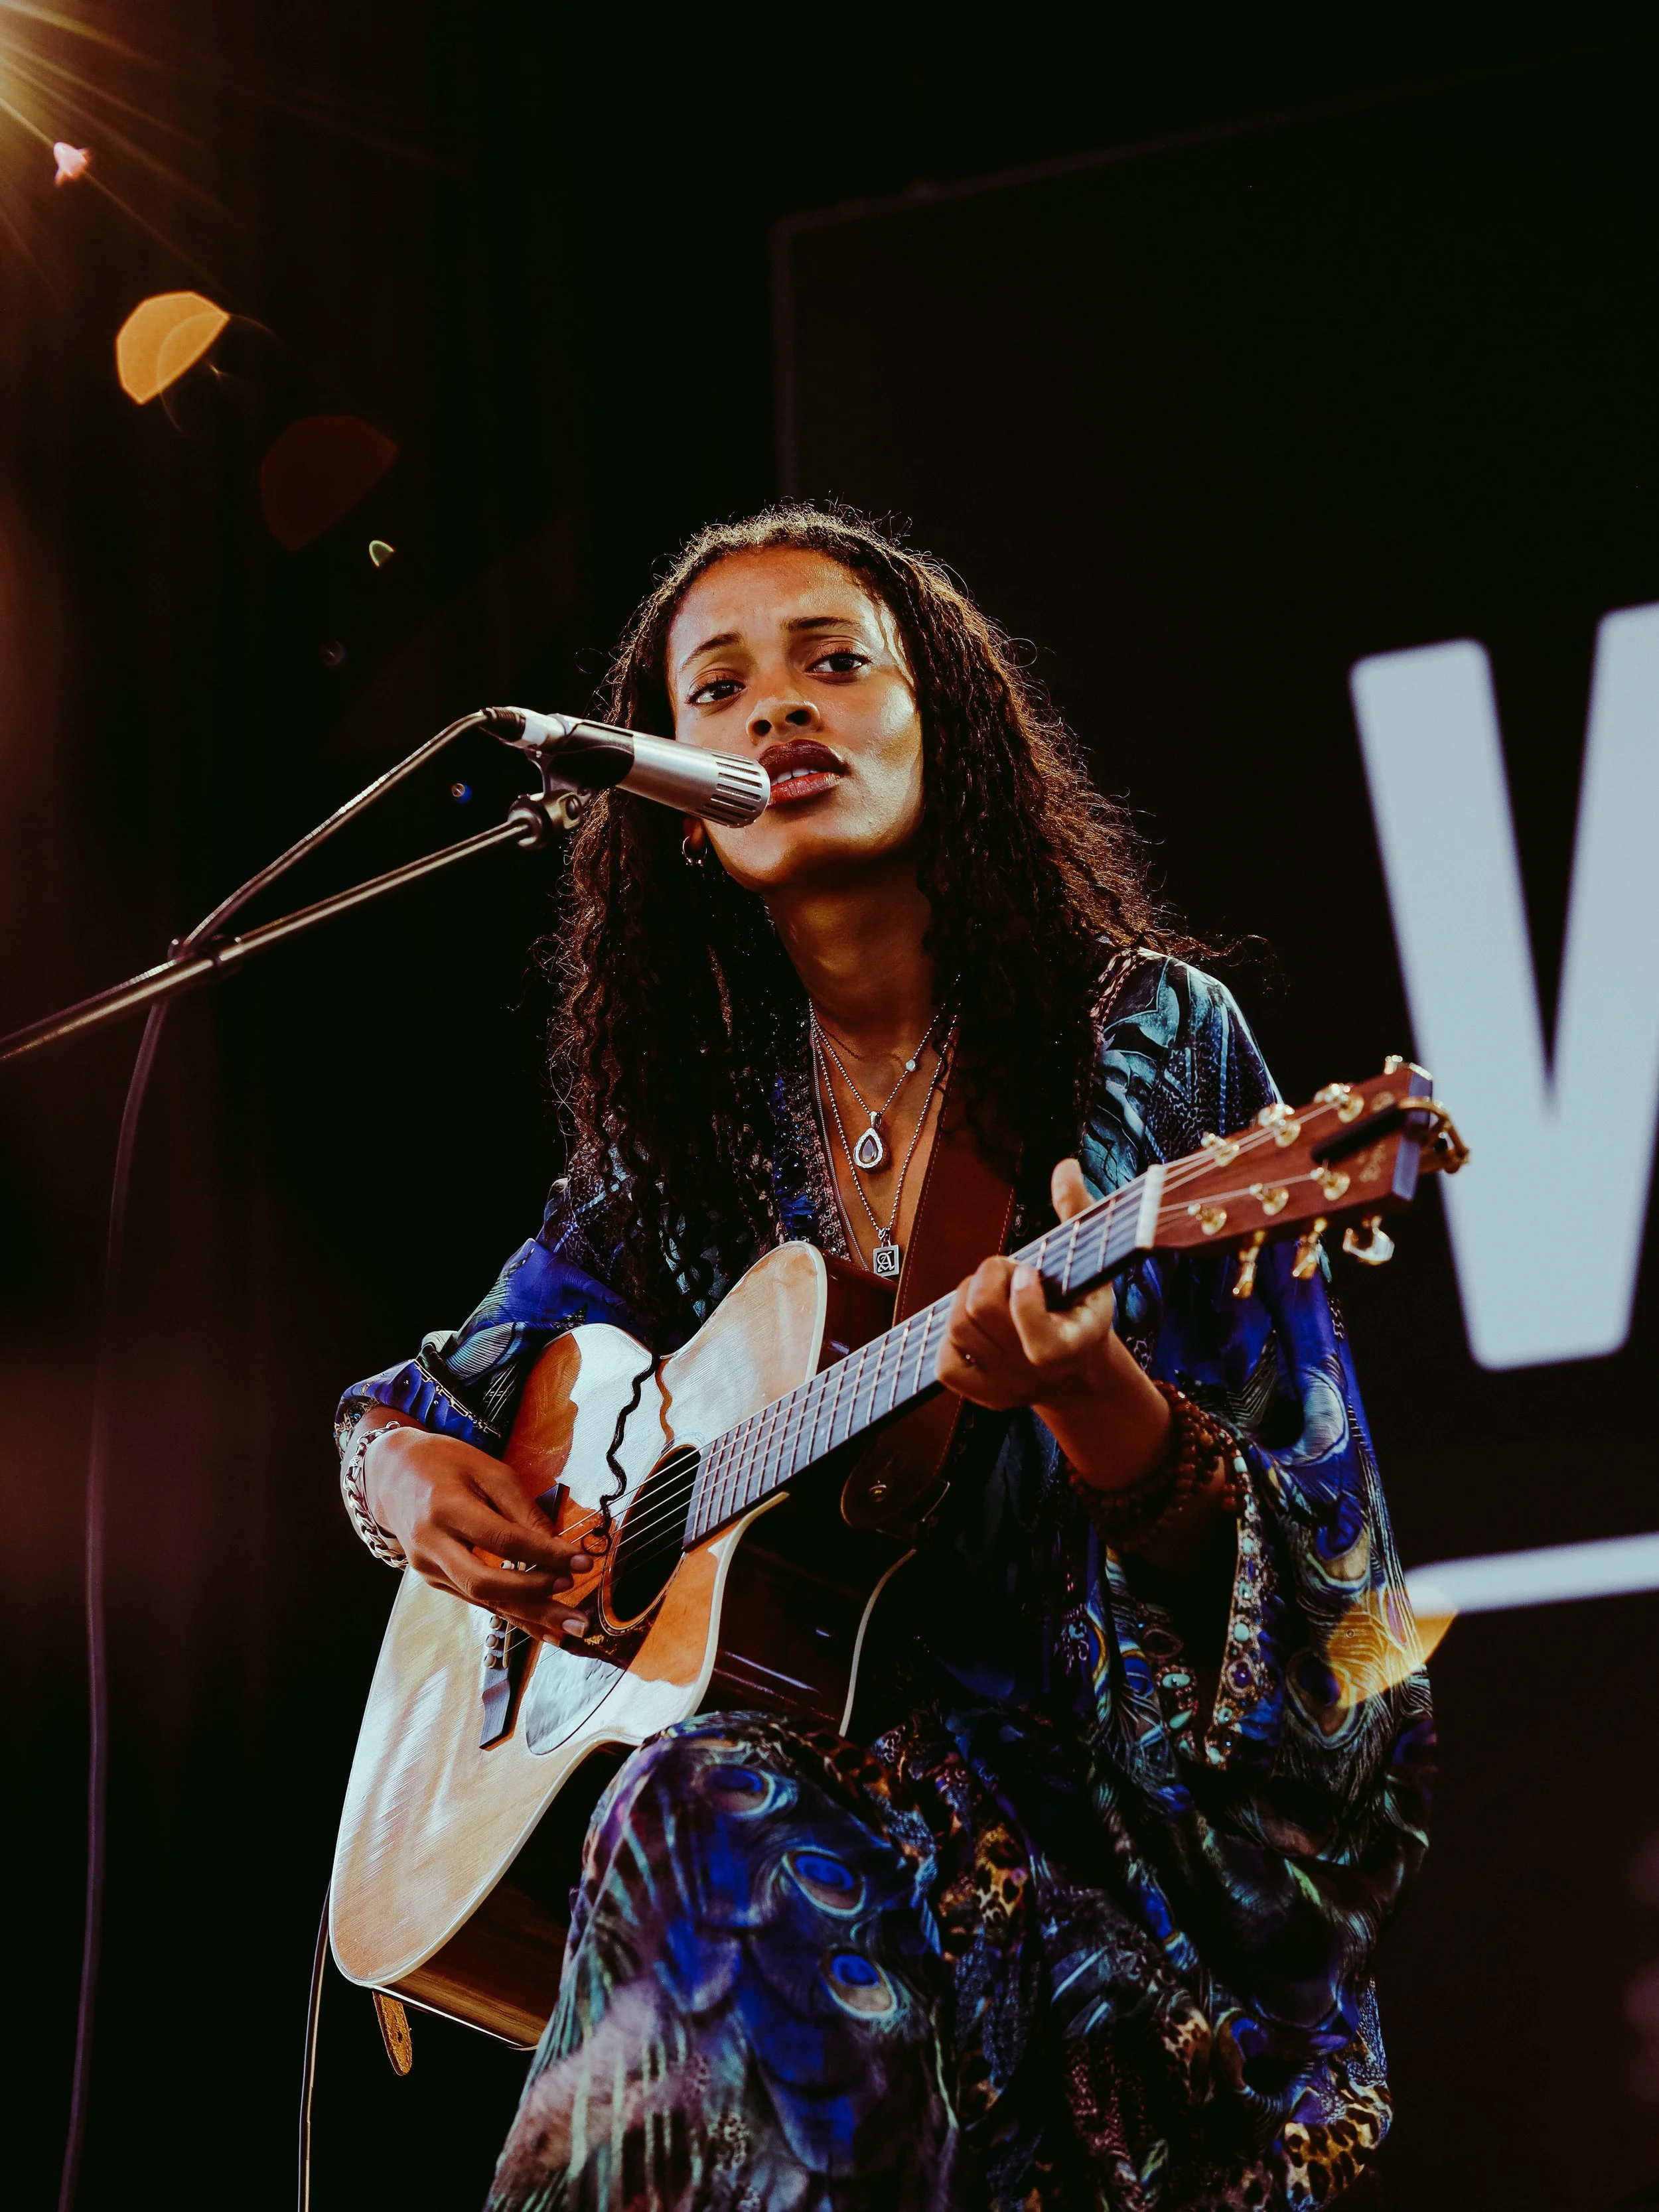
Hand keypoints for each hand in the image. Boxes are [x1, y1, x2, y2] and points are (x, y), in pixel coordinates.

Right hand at [365, 1424, 593, 1643]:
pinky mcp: (435, 1580)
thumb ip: (522, 1508)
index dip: (546, 1555)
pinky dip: (513, 1614)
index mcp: (445, 1508)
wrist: (393, 1475)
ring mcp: (429, 1568)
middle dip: (536, 1597)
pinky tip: (543, 1628)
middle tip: (576, 1607)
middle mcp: (432, 1545)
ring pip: (483, 1601)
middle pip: (486, 1583)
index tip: (583, 1562)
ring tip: (570, 1629)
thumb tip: (557, 1545)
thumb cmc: (446, 1464)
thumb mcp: (488, 1470)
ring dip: (530, 1617)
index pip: (503, 1540)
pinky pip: (478, 1602)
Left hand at [937, 1157, 1170, 1486]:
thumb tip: (1065, 1165)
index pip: (1041, 1341)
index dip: (1023, 1298)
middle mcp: (1039, 1371)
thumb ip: (1079, 1214)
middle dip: (986, 1276)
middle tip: (1004, 1268)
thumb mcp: (1091, 1263)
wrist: (1077, 1373)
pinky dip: (949, 1338)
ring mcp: (1009, 1386)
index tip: (1027, 1270)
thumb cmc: (1082, 1305)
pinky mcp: (984, 1395)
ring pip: (959, 1329)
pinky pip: (946, 1366)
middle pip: (982, 1314)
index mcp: (1075, 1343)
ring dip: (965, 1295)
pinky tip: (972, 1322)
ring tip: (988, 1287)